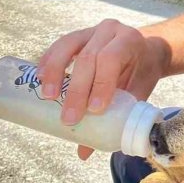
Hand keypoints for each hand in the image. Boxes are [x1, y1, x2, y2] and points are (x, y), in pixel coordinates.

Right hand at [37, 19, 168, 159]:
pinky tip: (39, 77)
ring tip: (48, 96)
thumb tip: (84, 152)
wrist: (144, 51)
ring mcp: (92, 31)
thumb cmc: (141, 73)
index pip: (111, 59)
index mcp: (129, 41)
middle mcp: (110, 30)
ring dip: (55, 72)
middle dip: (76, 90)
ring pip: (69, 46)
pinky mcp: (77, 36)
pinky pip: (59, 46)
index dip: (101, 84)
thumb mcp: (137, 92)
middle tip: (68, 118)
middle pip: (89, 57)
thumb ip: (116, 117)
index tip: (94, 110)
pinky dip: (48, 62)